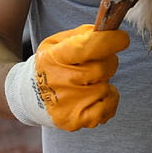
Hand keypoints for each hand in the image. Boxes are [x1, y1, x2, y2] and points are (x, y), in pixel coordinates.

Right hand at [4, 24, 128, 130]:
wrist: (30, 96)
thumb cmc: (51, 65)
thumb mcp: (57, 42)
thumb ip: (82, 34)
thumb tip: (106, 32)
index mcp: (53, 57)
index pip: (85, 47)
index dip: (109, 41)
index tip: (122, 38)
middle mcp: (59, 81)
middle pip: (101, 68)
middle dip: (108, 62)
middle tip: (99, 62)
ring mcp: (67, 103)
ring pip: (106, 86)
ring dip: (104, 81)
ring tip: (89, 81)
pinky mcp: (76, 119)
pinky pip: (108, 107)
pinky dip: (109, 99)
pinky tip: (98, 95)